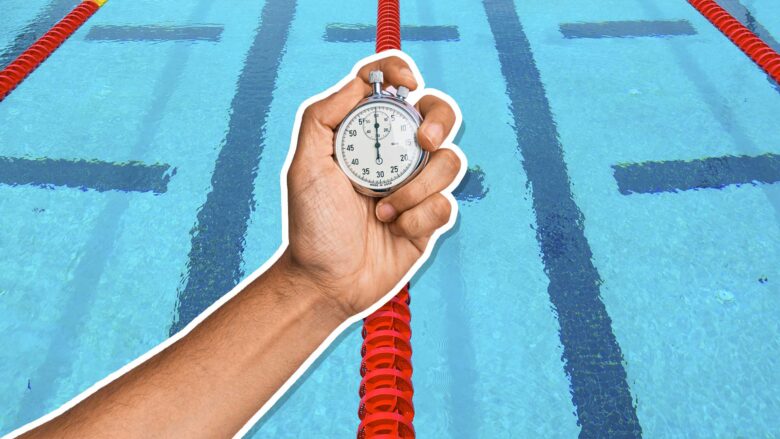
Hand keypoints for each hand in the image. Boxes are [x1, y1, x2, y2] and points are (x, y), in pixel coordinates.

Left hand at [283, 55, 463, 318]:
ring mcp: (415, 185)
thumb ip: (323, 116)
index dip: (402, 72)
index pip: (391, 88)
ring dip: (418, 187)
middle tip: (424, 142)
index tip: (407, 82)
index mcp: (366, 136)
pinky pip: (445, 204)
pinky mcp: (429, 218)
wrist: (327, 281)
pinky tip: (395, 230)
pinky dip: (419, 218)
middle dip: (440, 120)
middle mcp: (395, 155)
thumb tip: (361, 82)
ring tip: (384, 210)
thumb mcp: (305, 165)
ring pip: (449, 162)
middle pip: (437, 115)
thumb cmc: (312, 225)